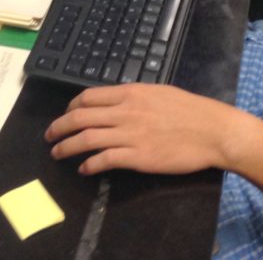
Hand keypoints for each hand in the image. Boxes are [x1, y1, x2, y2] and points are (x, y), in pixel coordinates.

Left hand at [45, 84, 238, 174]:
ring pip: (87, 139)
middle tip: (49, 136)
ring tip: (57, 154)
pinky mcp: (138, 157)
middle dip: (58, 127)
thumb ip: (135, 97)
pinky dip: (89, 165)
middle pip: (80, 117)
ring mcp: (131, 135)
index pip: (88, 97)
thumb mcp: (159, 92)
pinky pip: (104, 160)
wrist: (212, 131)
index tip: (65, 115)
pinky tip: (84, 170)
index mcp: (130, 93)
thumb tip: (116, 102)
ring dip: (67, 147)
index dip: (70, 107)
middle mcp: (126, 112)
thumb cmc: (190, 110)